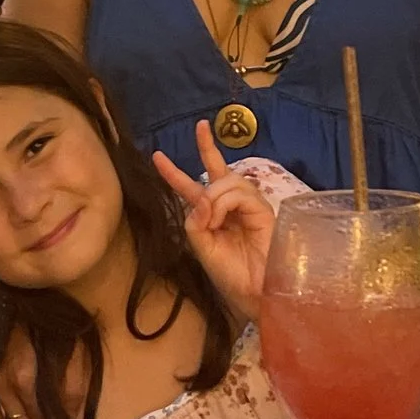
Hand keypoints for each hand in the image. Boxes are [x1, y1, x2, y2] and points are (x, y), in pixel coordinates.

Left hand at [152, 121, 276, 324]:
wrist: (255, 291)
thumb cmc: (231, 274)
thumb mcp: (201, 248)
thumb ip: (194, 222)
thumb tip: (204, 197)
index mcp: (212, 216)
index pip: (191, 188)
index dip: (174, 173)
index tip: (156, 156)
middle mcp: (230, 206)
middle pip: (218, 170)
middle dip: (207, 147)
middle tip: (201, 127)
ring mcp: (248, 206)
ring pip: (225, 180)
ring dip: (213, 197)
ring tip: (213, 222)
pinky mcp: (262, 209)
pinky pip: (237, 193)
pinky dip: (224, 204)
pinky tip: (222, 221)